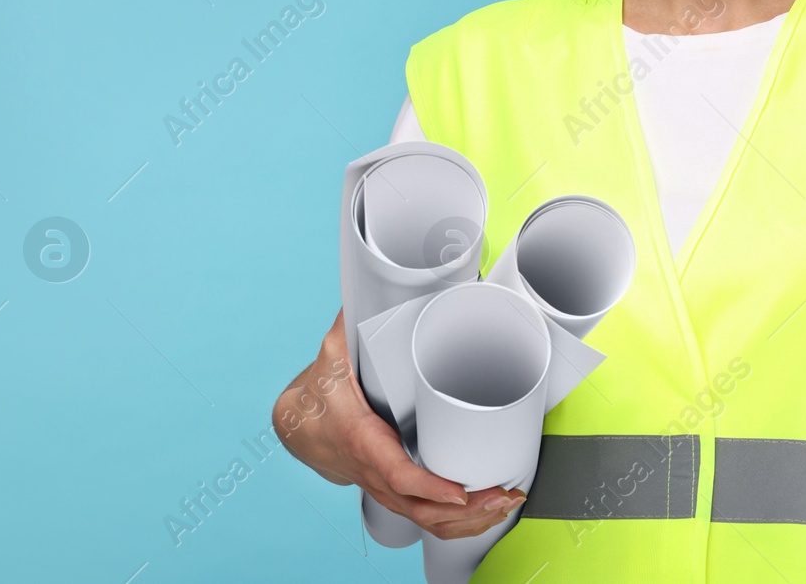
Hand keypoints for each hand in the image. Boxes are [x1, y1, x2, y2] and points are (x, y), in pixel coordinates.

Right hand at [272, 310, 526, 539]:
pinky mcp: (393, 491)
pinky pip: (424, 517)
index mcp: (361, 439)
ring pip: (425, 518)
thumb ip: (357, 319)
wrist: (299, 424)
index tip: (462, 492)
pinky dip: (457, 523)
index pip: (396, 473)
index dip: (429, 488)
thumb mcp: (333, 352)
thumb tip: (385, 283)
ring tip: (506, 504)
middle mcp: (374, 471)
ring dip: (468, 521)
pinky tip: (487, 514)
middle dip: (466, 511)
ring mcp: (383, 487)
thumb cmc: (320, 390)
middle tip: (505, 495)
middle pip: (420, 507)